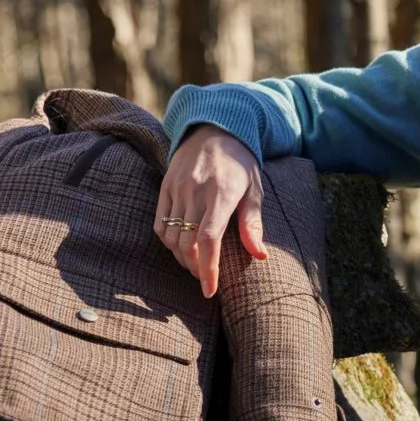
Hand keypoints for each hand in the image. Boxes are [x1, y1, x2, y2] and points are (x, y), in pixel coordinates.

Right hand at [154, 125, 268, 296]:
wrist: (214, 130)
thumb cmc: (241, 163)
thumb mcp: (255, 190)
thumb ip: (253, 224)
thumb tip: (260, 256)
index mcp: (221, 194)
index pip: (208, 239)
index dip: (208, 269)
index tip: (210, 290)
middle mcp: (196, 192)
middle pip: (187, 244)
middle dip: (196, 268)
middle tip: (207, 278)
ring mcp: (177, 189)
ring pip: (171, 237)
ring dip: (182, 258)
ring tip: (196, 265)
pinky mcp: (164, 188)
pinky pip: (160, 224)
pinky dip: (168, 242)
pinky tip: (180, 248)